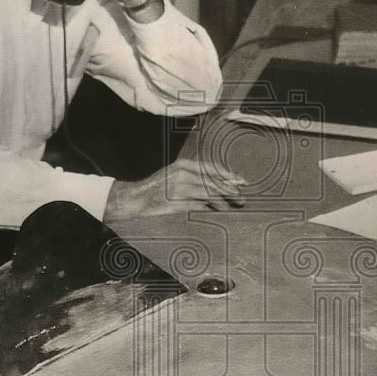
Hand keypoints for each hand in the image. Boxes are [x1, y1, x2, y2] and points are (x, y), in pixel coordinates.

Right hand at [104, 160, 246, 222]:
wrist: (136, 198)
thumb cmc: (156, 188)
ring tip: (229, 206)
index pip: (211, 168)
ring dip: (221, 201)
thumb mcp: (175, 175)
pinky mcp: (176, 203)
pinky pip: (197, 205)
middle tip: (240, 197)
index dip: (227, 175)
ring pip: (207, 194)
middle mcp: (182, 175)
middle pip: (212, 182)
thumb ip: (194, 177)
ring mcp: (179, 189)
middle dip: (229, 189)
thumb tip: (218, 183)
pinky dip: (207, 207)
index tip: (240, 181)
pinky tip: (215, 209)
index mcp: (183, 165)